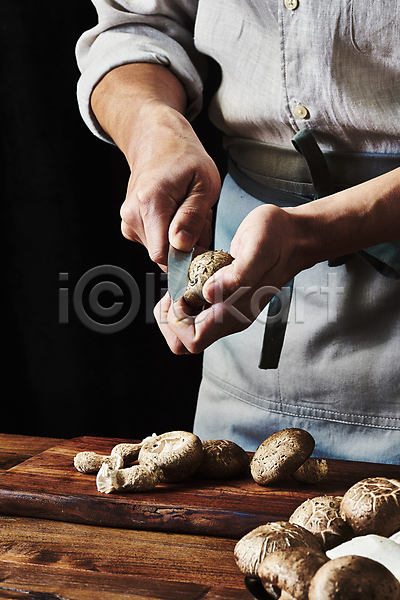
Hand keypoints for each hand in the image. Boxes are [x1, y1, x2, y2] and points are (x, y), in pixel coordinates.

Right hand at [91, 63, 220, 270]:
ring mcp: (128, 222)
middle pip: (163, 256)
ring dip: (180, 242)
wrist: (157, 141)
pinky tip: (177, 216)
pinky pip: (155, 243)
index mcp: (150, 203)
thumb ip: (193, 217)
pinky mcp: (130, 226)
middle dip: (187, 248)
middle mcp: (132, 215)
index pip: (163, 256)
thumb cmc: (184, 158)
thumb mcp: (204, 183)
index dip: (186, 260)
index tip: (203, 247)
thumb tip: (182, 246)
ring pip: (160, 251)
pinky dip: (170, 236)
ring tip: (188, 213)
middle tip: (200, 220)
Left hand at [155, 203, 313, 353]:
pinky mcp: (223, 300)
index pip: (193, 340)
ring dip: (175, 309)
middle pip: (185, 342)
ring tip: (181, 283)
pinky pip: (194, 312)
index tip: (181, 293)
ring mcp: (226, 311)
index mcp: (235, 314)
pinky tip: (189, 277)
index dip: (177, 320)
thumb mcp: (258, 249)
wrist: (293, 236)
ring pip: (187, 329)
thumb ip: (237, 275)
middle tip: (174, 291)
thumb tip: (210, 293)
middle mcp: (229, 318)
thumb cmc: (278, 239)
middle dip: (170, 320)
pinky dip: (183, 298)